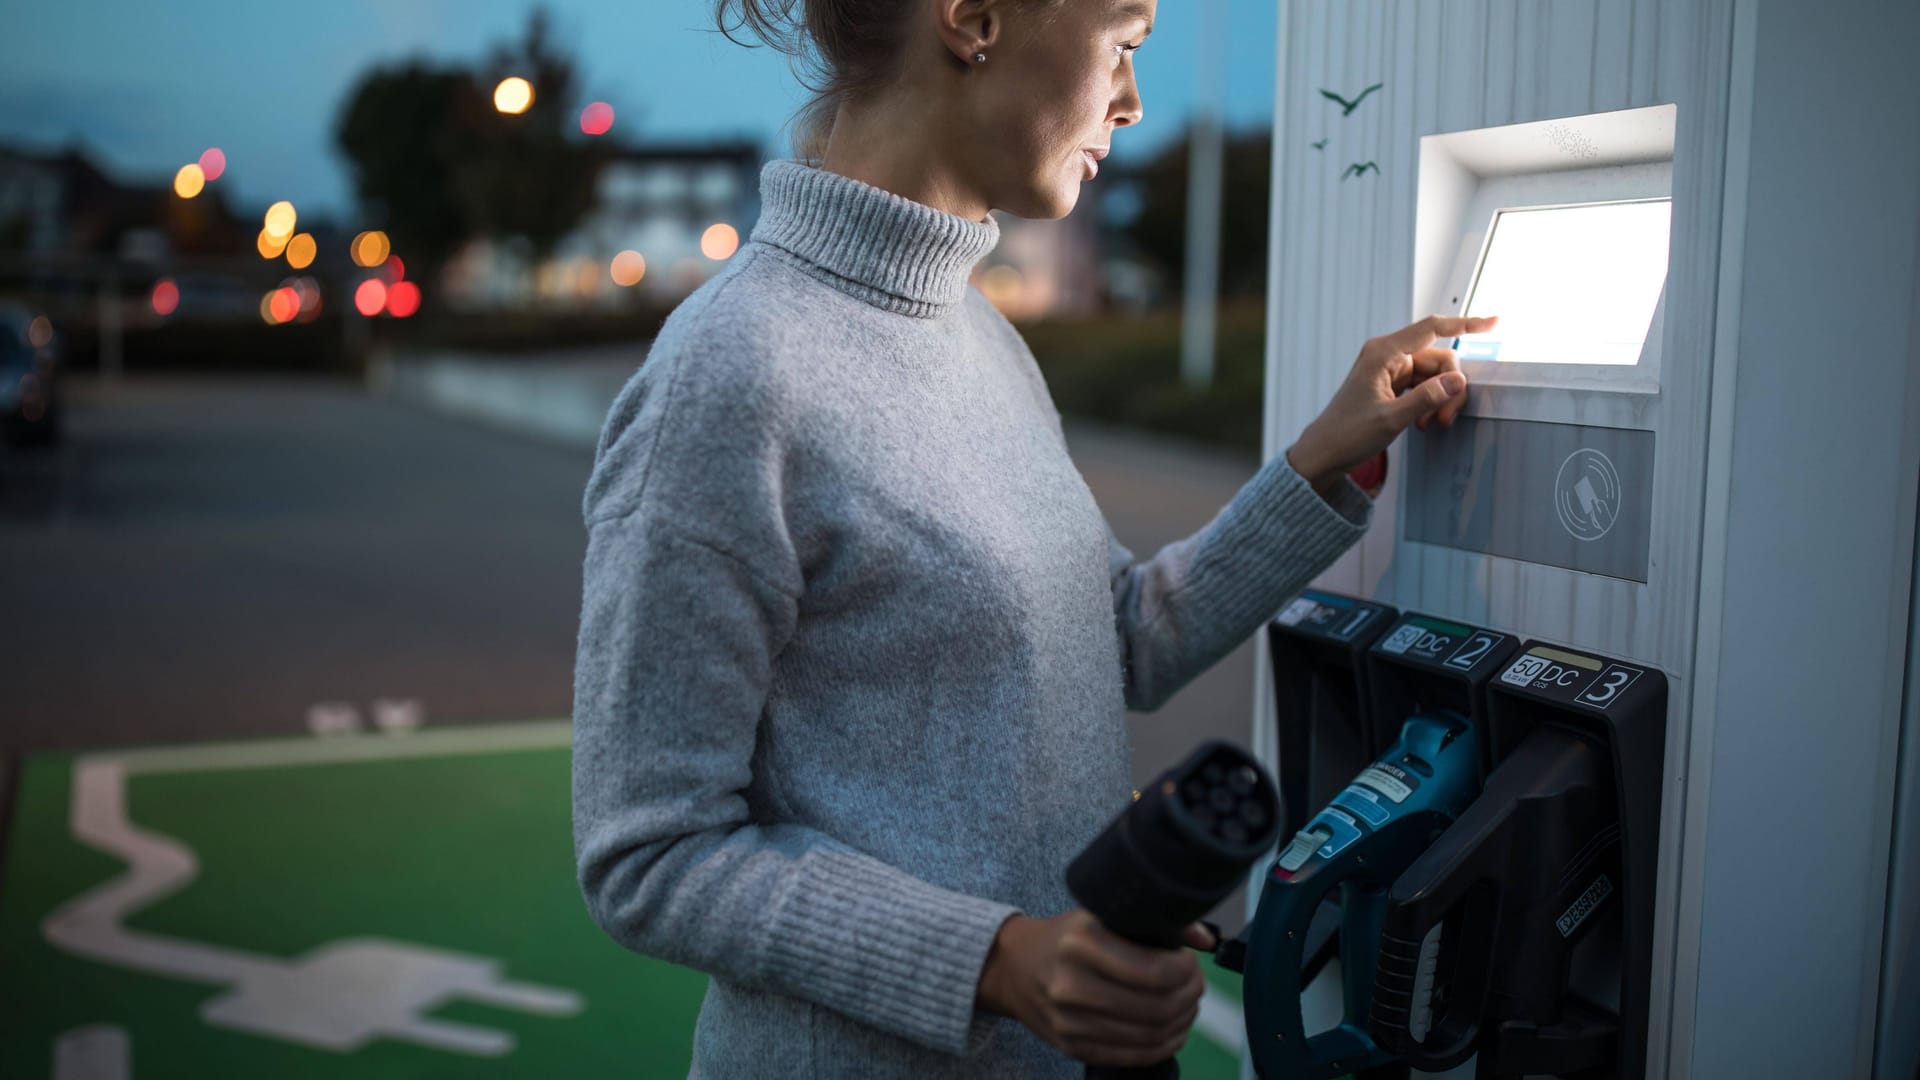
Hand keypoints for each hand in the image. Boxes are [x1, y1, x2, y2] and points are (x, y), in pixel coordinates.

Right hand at [976, 910, 1210, 1065]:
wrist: (1012, 969)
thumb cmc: (1063, 938)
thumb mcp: (1100, 914)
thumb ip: (1152, 922)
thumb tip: (1205, 940)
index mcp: (1081, 944)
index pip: (1154, 972)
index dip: (1185, 971)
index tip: (1189, 962)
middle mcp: (1072, 985)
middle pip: (1157, 1008)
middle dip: (1189, 996)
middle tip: (1195, 985)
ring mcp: (1071, 1023)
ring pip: (1150, 1036)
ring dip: (1181, 1023)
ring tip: (1187, 1006)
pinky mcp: (1073, 1047)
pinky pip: (1133, 1057)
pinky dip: (1163, 1046)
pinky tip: (1172, 1030)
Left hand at [1286, 314, 1498, 488]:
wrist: (1324, 452)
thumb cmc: (1348, 434)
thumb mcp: (1391, 419)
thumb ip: (1427, 398)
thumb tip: (1458, 380)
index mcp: (1383, 352)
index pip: (1432, 328)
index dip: (1466, 324)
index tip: (1495, 322)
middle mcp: (1387, 354)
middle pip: (1439, 358)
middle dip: (1450, 387)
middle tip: (1445, 419)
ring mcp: (1390, 369)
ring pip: (1435, 374)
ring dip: (1440, 398)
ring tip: (1431, 425)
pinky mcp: (1391, 383)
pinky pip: (1423, 385)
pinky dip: (1430, 402)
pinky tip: (1423, 423)